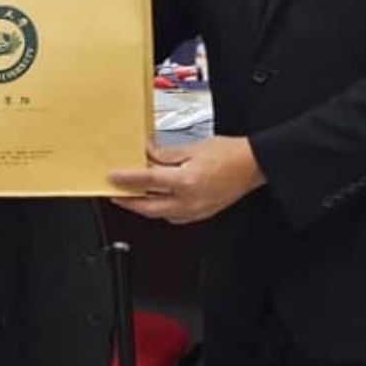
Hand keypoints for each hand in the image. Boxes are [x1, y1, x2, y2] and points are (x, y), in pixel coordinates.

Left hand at [109, 136, 265, 224]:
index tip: (113, 177)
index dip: (127, 179)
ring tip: (133, 196)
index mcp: (185, 181)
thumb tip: (148, 155)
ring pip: (160, 214)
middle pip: (148, 206)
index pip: (147, 181)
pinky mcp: (200, 214)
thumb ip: (166, 154)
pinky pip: (174, 217)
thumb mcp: (193, 148)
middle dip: (128, 201)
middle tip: (115, 193)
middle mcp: (188, 200)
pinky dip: (161, 210)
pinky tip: (157, 201)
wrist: (252, 166)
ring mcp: (195, 210)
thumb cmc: (229, 154)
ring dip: (144, 206)